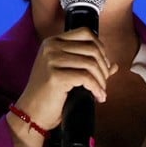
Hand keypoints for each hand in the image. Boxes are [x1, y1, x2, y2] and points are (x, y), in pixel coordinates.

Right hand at [6, 27, 117, 146]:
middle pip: (91, 48)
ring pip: (91, 63)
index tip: (103, 64)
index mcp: (53, 41)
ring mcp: (51, 59)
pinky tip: (98, 97)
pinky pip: (86, 78)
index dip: (100, 47)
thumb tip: (114, 65)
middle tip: (104, 82)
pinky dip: (96, 88)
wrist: (31, 113)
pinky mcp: (55, 75)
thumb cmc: (50, 95)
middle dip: (103, 67)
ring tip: (101, 91)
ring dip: (101, 79)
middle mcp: (51, 46)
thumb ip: (90, 67)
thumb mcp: (69, 75)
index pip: (85, 33)